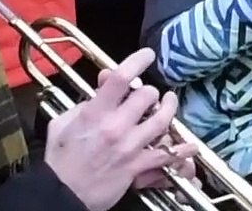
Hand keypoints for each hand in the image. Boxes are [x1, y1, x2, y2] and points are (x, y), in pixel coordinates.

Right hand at [43, 49, 189, 210]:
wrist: (60, 195)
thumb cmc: (60, 161)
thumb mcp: (61, 124)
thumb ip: (83, 103)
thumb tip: (103, 85)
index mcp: (94, 113)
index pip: (121, 78)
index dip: (137, 61)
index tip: (147, 55)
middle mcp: (115, 127)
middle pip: (147, 95)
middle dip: (150, 91)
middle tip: (148, 94)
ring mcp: (129, 146)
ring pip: (162, 120)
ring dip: (169, 109)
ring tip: (170, 103)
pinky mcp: (137, 166)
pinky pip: (166, 156)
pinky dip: (182, 151)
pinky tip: (191, 146)